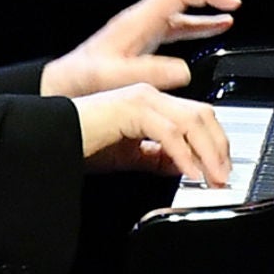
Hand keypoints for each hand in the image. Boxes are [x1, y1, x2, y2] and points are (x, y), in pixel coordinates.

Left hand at [40, 0, 254, 99]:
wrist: (64, 83)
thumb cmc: (83, 81)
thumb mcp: (115, 78)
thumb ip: (149, 73)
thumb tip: (184, 71)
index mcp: (140, 21)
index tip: (233, 2)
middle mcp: (145, 17)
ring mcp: (147, 25)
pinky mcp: (148, 38)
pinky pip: (182, 20)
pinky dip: (204, 18)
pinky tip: (221, 24)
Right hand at [70, 83, 233, 187]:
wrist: (49, 138)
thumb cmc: (79, 143)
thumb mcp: (129, 155)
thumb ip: (156, 158)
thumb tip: (185, 167)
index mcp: (151, 102)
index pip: (197, 114)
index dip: (216, 142)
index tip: (222, 169)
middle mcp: (150, 95)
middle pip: (202, 113)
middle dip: (220, 146)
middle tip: (225, 176)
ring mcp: (141, 98)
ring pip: (191, 119)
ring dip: (209, 152)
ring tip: (213, 178)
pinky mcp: (131, 109)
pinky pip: (168, 131)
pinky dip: (184, 154)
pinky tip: (191, 174)